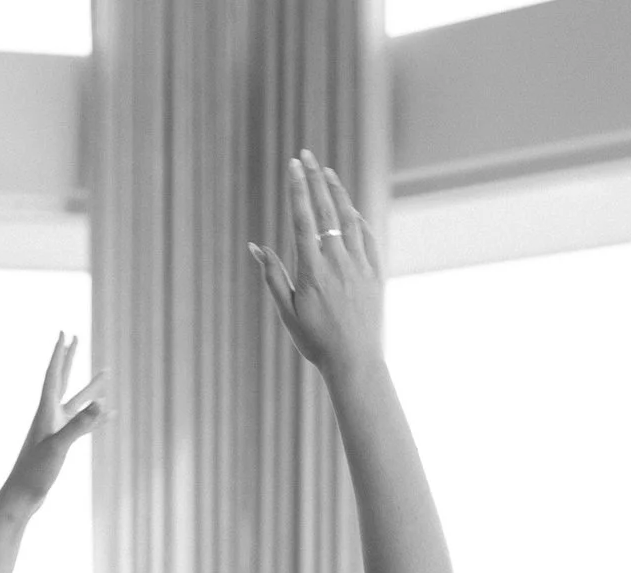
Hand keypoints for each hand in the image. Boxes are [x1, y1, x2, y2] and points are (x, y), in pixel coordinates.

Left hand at [0, 333, 105, 514]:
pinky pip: (83, 424)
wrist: (22, 495)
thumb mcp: (59, 446)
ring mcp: (56, 428)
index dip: (59, 353)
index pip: (53, 374)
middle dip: (70, 358)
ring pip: (77, 401)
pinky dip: (98, 417)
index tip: (64, 332)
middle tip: (76, 337)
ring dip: (91, 387)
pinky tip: (111, 415)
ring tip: (107, 373)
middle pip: (62, 379)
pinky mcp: (61, 442)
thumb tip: (101, 404)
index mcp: (46, 411)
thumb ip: (80, 425)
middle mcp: (50, 415)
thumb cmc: (35, 471)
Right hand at [250, 151, 384, 374]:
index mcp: (311, 271)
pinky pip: (366, 236)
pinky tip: (349, 207)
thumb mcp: (287, 312)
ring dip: (336, 191)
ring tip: (327, 171)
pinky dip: (356, 217)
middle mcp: (337, 262)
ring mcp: (358, 265)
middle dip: (315, 178)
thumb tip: (256, 246)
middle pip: (325, 211)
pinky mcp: (374, 272)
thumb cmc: (315, 341)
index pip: (303, 220)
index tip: (292, 166)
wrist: (355, 360)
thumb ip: (272, 276)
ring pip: (348, 218)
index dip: (297, 189)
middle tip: (306, 154)